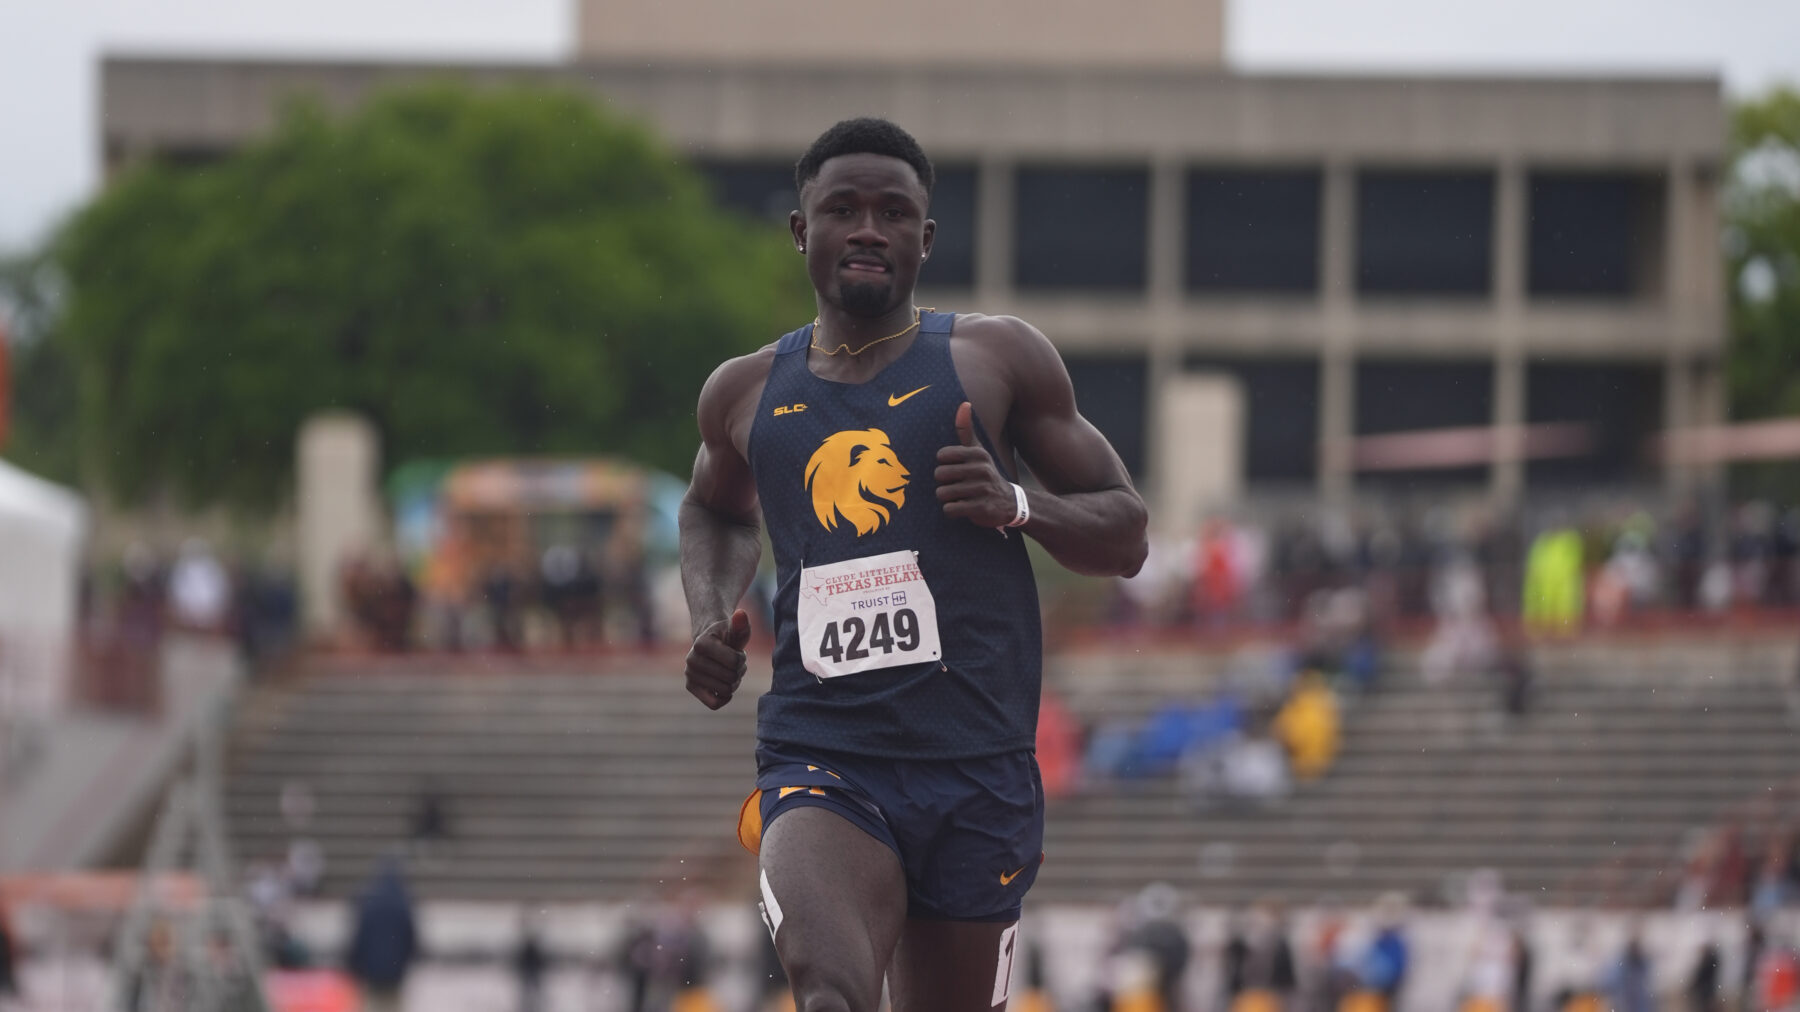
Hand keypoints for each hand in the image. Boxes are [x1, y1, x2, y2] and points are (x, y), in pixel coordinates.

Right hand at [685, 609, 749, 709]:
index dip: (741, 658)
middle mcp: (691, 659)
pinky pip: (714, 704)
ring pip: (725, 691)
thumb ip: (741, 624)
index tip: (736, 651)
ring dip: (733, 682)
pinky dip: (724, 698)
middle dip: (738, 671)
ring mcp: (689, 674)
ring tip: (728, 670)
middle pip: (731, 678)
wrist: (711, 643)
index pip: (735, 662)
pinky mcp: (691, 687)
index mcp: (701, 643)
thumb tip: (741, 614)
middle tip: (733, 662)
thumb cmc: (727, 636)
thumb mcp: (736, 629)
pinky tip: (725, 687)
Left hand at [935, 401, 1014, 527]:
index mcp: (978, 454)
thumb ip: (966, 430)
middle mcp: (981, 470)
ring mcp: (982, 490)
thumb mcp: (978, 452)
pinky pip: (950, 509)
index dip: (944, 465)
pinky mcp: (981, 508)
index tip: (956, 470)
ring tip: (960, 497)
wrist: (1011, 503)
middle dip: (943, 483)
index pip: (941, 456)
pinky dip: (952, 511)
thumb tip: (964, 403)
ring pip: (942, 493)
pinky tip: (963, 508)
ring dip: (947, 498)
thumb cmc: (986, 474)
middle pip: (939, 475)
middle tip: (956, 486)